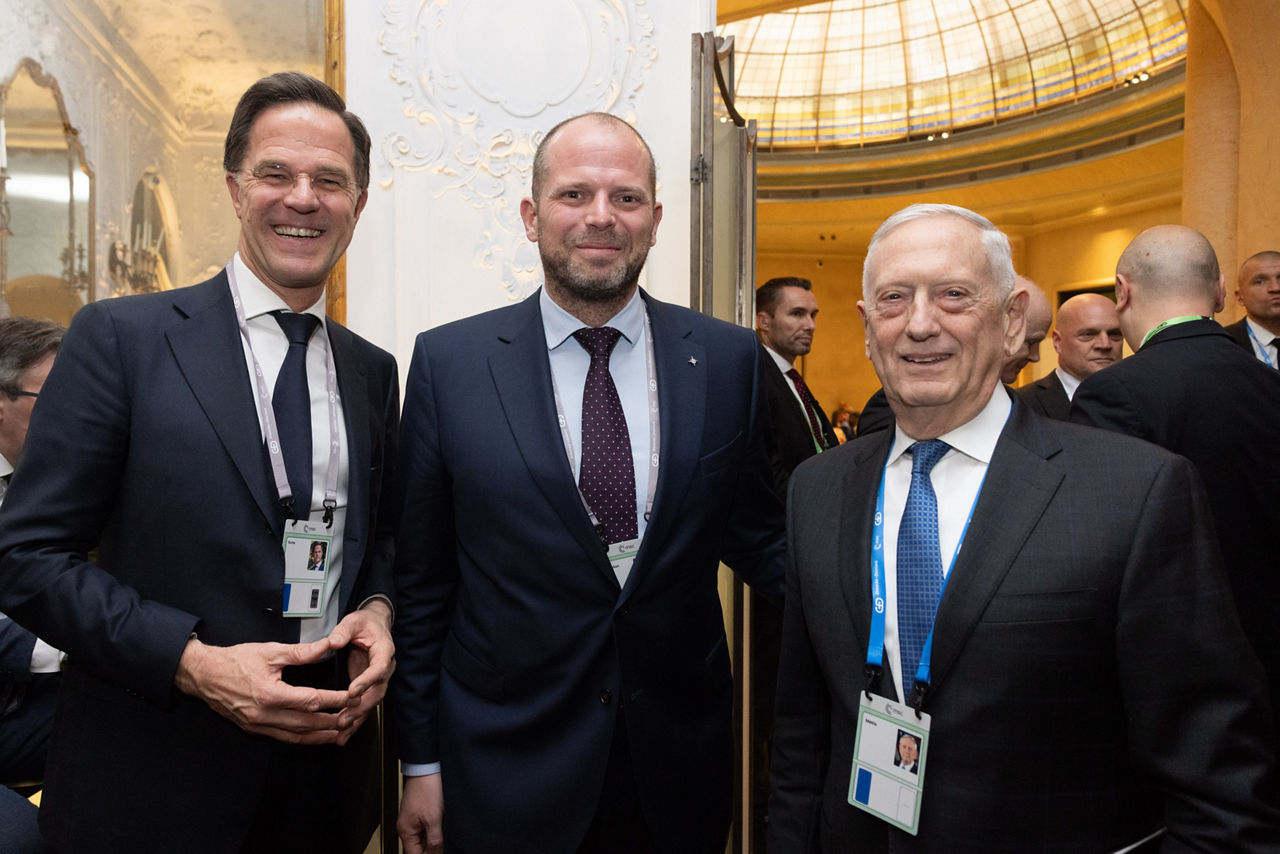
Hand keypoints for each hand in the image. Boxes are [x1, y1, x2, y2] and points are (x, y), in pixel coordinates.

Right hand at [174, 636, 350, 743]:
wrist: (204, 674)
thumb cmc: (235, 660)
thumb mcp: (270, 651)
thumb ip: (302, 652)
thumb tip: (328, 646)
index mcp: (270, 694)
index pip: (311, 700)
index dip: (334, 700)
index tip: (351, 696)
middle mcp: (264, 714)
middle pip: (307, 723)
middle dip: (332, 722)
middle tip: (353, 717)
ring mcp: (258, 724)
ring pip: (296, 736)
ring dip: (320, 735)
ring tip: (340, 732)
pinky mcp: (254, 728)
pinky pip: (283, 737)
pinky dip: (302, 738)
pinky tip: (315, 735)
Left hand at [327, 600, 394, 743]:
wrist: (374, 626)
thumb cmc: (365, 623)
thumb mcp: (353, 621)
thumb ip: (344, 630)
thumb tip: (333, 642)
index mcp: (384, 651)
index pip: (378, 668)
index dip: (367, 681)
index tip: (352, 691)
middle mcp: (384, 668)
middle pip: (377, 692)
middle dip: (360, 708)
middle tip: (344, 719)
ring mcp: (377, 680)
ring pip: (370, 703)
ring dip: (357, 719)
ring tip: (341, 733)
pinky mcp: (368, 687)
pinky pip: (363, 706)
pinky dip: (354, 721)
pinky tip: (342, 735)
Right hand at [398, 773, 443, 853]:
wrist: (426, 768)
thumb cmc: (427, 789)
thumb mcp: (434, 819)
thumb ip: (434, 840)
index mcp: (406, 831)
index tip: (440, 853)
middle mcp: (406, 827)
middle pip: (418, 848)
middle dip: (431, 849)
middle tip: (444, 844)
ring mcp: (411, 819)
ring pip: (423, 838)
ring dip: (433, 839)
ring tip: (444, 830)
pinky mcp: (418, 812)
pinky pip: (425, 828)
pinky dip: (433, 829)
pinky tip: (442, 824)